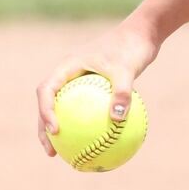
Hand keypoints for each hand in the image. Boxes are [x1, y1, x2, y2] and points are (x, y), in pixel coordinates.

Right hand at [35, 18, 160, 156]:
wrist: (144, 34)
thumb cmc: (133, 47)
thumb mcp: (128, 69)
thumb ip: (122, 92)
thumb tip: (117, 120)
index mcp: (67, 66)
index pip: (46, 90)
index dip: (45, 112)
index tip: (54, 130)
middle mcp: (69, 74)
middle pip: (49, 104)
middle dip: (45, 129)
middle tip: (51, 151)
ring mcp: (80, 80)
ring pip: (66, 109)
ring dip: (64, 130)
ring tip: (69, 155)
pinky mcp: (94, 86)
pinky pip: (87, 109)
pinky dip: (89, 125)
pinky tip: (100, 145)